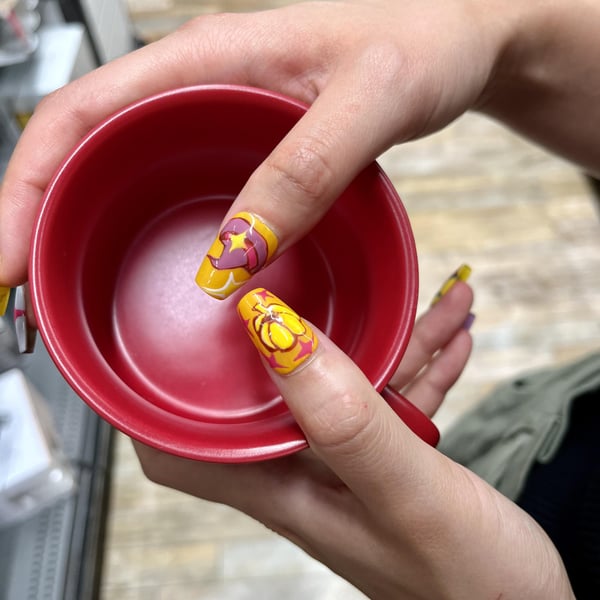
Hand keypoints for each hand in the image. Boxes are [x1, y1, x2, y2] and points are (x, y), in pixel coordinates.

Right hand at [0, 0, 511, 286]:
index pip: (78, 114)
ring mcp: (223, 126)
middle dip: (45, 223)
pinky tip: (168, 276)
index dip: (24, 186)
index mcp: (205, 59)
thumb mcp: (369, 100)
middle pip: (88, 154)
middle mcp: (201, 91)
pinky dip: (161, 239)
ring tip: (79, 300)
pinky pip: (185, 197)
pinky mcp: (251, 156)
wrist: (456, 43)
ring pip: (132, 181)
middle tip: (32, 300)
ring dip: (96, 237)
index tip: (6, 260)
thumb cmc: (421, 44)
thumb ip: (304, 169)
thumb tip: (233, 255)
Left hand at [134, 278, 573, 598]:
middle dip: (291, 328)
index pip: (183, 448)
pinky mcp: (393, 463)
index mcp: (287, 489)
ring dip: (386, 335)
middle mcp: (309, 473)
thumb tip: (275, 336)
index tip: (163, 328)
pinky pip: (396, 395)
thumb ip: (346, 421)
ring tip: (433, 295)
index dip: (158, 395)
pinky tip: (450, 334)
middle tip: (308, 273)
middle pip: (271, 389)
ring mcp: (352, 466)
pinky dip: (420, 361)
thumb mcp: (409, 495)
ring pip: (348, 380)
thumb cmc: (474, 587)